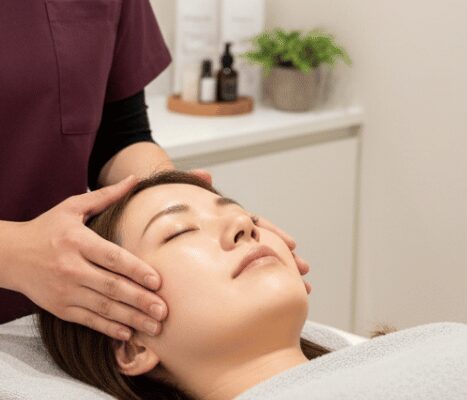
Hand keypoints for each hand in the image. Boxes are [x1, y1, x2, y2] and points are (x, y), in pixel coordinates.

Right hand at [4, 174, 167, 341]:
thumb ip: (105, 196)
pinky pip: (89, 320)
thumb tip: (134, 179)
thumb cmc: (46, 228)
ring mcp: (65, 290)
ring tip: (155, 327)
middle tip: (164, 310)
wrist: (10, 254)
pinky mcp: (60, 308)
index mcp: (77, 240)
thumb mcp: (72, 207)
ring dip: (132, 319)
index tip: (158, 281)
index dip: (136, 270)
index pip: (112, 257)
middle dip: (140, 300)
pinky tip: (129, 332)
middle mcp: (71, 267)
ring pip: (104, 308)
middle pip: (112, 286)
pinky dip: (110, 328)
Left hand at [185, 168, 311, 294]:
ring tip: (302, 287)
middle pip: (263, 242)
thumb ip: (195, 179)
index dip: (273, 233)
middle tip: (304, 269)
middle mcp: (231, 229)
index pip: (255, 223)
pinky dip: (259, 277)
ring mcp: (228, 243)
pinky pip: (244, 267)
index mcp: (226, 215)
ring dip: (280, 269)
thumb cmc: (174, 196)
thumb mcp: (185, 186)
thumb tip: (205, 175)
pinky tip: (278, 291)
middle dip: (284, 255)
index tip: (291, 244)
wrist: (162, 203)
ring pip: (258, 256)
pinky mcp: (222, 255)